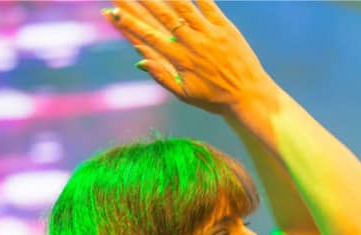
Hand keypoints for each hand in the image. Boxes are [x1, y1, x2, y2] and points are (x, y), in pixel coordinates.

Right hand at [103, 0, 275, 115]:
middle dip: (141, 0)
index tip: (111, 12)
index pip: (147, 38)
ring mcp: (209, 34)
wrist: (249, 97)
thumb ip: (162, 77)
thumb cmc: (216, 99)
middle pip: (161, 16)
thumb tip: (139, 61)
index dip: (128, 24)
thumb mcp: (185, 95)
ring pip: (182, 6)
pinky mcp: (225, 27)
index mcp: (179, 60)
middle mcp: (191, 44)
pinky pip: (208, 4)